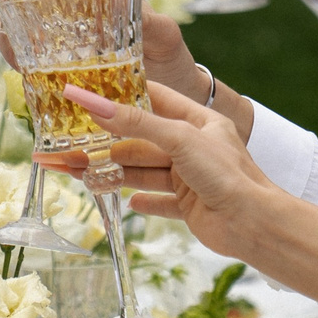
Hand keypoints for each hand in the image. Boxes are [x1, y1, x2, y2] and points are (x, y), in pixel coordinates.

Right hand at [58, 80, 281, 260]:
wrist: (255, 224)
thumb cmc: (226, 173)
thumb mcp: (178, 139)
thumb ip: (135, 123)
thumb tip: (93, 103)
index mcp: (196, 121)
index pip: (152, 99)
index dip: (119, 95)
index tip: (85, 93)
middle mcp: (192, 147)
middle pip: (138, 142)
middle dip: (101, 145)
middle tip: (62, 147)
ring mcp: (190, 178)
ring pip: (141, 172)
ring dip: (110, 173)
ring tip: (73, 173)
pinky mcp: (189, 207)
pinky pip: (160, 201)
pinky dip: (143, 201)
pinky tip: (126, 200)